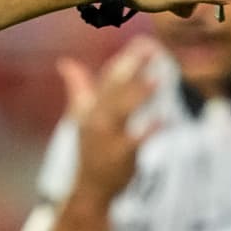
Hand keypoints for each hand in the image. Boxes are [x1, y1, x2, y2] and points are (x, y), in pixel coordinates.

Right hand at [63, 38, 163, 203]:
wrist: (89, 189)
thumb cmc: (90, 151)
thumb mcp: (81, 118)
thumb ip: (78, 88)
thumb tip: (64, 63)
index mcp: (90, 106)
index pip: (109, 77)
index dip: (127, 58)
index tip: (144, 41)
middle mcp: (96, 118)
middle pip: (115, 87)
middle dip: (133, 66)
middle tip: (153, 48)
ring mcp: (106, 136)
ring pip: (122, 110)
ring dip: (140, 93)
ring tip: (159, 77)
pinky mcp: (118, 156)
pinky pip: (135, 140)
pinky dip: (149, 129)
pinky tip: (165, 119)